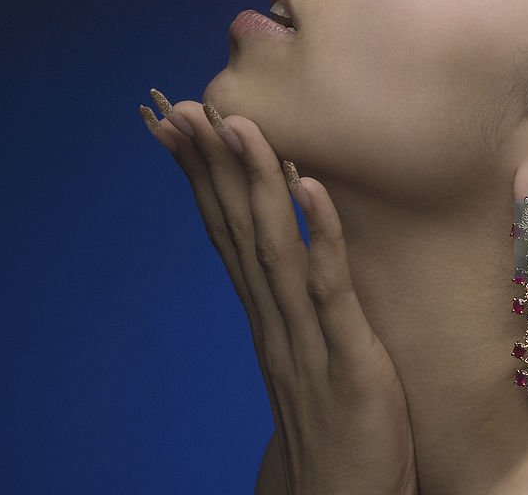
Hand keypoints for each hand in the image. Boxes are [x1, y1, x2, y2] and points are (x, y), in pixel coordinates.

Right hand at [140, 92, 418, 494]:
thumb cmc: (332, 420)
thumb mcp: (307, 352)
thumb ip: (293, 302)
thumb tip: (283, 255)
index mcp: (266, 314)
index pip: (226, 233)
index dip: (202, 178)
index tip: (180, 126)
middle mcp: (273, 320)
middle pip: (236, 231)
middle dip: (210, 167)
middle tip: (184, 106)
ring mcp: (305, 338)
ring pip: (272, 248)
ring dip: (254, 185)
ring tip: (240, 126)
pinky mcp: (348, 359)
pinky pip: (330, 289)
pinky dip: (319, 236)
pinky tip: (310, 189)